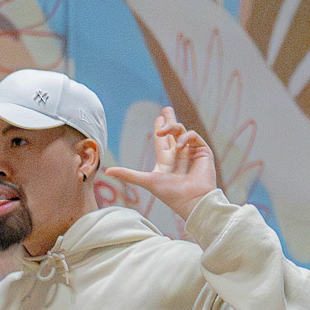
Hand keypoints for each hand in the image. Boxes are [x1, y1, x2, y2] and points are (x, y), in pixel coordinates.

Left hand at [104, 107, 216, 222]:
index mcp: (166, 162)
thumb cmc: (171, 194)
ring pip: (181, 131)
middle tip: (166, 109)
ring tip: (162, 130)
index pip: (163, 141)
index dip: (160, 129)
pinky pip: (192, 136)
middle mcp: (179, 156)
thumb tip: (106, 171)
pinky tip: (179, 147)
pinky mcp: (203, 151)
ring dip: (171, 127)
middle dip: (170, 120)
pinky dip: (185, 138)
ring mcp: (191, 153)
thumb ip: (128, 175)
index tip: (158, 118)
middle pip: (174, 132)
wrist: (192, 200)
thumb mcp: (147, 181)